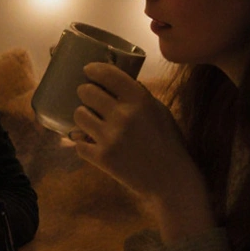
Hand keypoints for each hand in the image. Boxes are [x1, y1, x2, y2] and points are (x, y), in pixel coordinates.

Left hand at [67, 63, 211, 239]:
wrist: (171, 180)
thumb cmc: (168, 143)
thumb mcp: (160, 112)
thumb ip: (139, 95)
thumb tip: (116, 80)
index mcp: (140, 101)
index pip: (108, 74)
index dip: (93, 69)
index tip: (88, 70)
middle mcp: (123, 116)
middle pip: (86, 92)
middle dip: (85, 93)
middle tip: (88, 98)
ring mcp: (110, 137)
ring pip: (79, 115)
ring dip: (83, 117)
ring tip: (91, 121)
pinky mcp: (102, 157)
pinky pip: (78, 142)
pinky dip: (83, 142)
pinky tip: (91, 143)